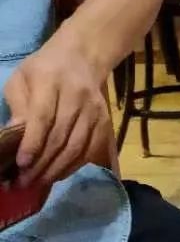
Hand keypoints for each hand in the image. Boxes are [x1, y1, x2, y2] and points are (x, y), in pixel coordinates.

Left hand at [3, 27, 112, 186]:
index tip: (21, 164)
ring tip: (38, 183)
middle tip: (24, 182)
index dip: (32, 143)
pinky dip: (73, 166)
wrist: (82, 58)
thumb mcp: (21, 79)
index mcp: (51, 81)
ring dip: (56, 169)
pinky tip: (58, 174)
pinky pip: (90, 151)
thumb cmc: (44, 69)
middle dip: (41, 164)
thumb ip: (17, 106)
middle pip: (60, 137)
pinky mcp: (105, 122)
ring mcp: (94, 111)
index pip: (43, 117)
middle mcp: (77, 97)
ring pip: (76, 148)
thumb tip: (13, 138)